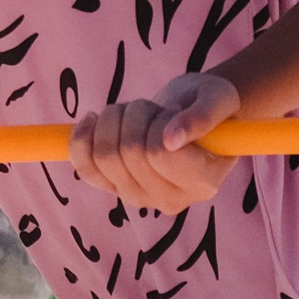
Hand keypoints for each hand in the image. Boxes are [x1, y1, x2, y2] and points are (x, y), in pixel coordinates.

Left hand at [69, 71, 240, 213]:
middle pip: (129, 154)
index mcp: (203, 182)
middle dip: (134, 115)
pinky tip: (92, 118)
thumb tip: (171, 140)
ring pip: (104, 158)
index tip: (170, 112)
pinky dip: (81, 139)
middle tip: (150, 108)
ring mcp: (141, 198)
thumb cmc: (209, 104)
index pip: (160, 154)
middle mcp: (171, 200)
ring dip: (111, 121)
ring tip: (132, 113)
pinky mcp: (115, 189)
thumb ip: (202, 116)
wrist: (189, 113)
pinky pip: (85, 168)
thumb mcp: (217, 97)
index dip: (156, 123)